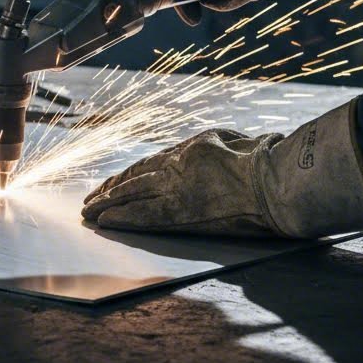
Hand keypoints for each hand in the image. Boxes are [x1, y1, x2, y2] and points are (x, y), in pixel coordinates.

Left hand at [82, 128, 281, 234]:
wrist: (274, 181)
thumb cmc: (262, 160)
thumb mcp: (231, 141)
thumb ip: (208, 147)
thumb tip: (201, 150)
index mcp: (188, 150)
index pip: (147, 165)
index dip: (125, 176)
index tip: (110, 184)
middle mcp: (175, 168)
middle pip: (133, 180)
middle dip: (109, 191)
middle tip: (90, 200)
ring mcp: (175, 190)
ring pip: (131, 196)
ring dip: (107, 205)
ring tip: (88, 212)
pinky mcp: (180, 213)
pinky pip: (142, 215)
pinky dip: (121, 218)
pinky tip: (105, 221)